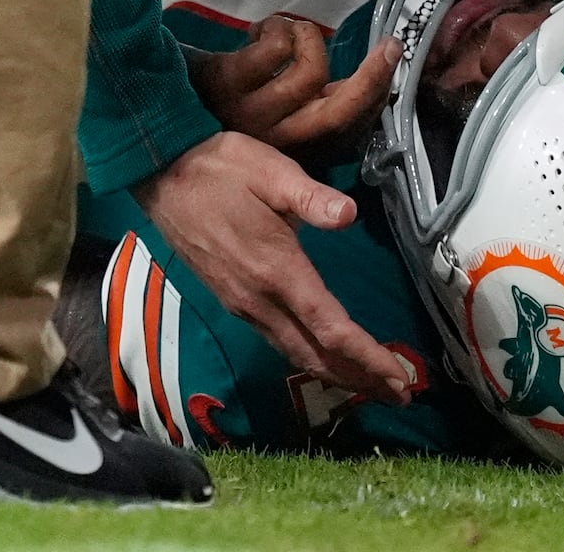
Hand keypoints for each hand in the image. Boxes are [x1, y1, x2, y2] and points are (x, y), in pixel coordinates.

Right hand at [138, 131, 411, 404]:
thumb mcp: (270, 170)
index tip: (399, 378)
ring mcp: (244, 304)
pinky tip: (323, 354)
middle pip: (316, 355)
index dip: (368, 357)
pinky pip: (279, 342)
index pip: (331, 328)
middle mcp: (261, 300)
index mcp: (278, 270)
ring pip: (295, 353)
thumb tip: (349, 214)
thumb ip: (311, 197)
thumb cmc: (221, 169)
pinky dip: (310, 357)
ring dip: (336, 372)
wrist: (163, 176)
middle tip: (400, 394)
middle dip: (359, 377)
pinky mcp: (233, 300)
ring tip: (370, 382)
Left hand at [191, 17, 400, 163]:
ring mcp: (251, 115)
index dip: (376, 94)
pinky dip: (276, 26)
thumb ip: (314, 105)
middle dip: (371, 75)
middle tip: (388, 44)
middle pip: (339, 111)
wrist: (158, 100)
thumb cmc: (225, 101)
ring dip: (304, 35)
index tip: (395, 58)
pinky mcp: (229, 83)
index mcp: (290, 149)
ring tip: (286, 31)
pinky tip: (261, 29)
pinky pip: (276, 47)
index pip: (347, 128)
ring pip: (310, 70)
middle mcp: (274, 141)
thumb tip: (367, 82)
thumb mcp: (274, 114)